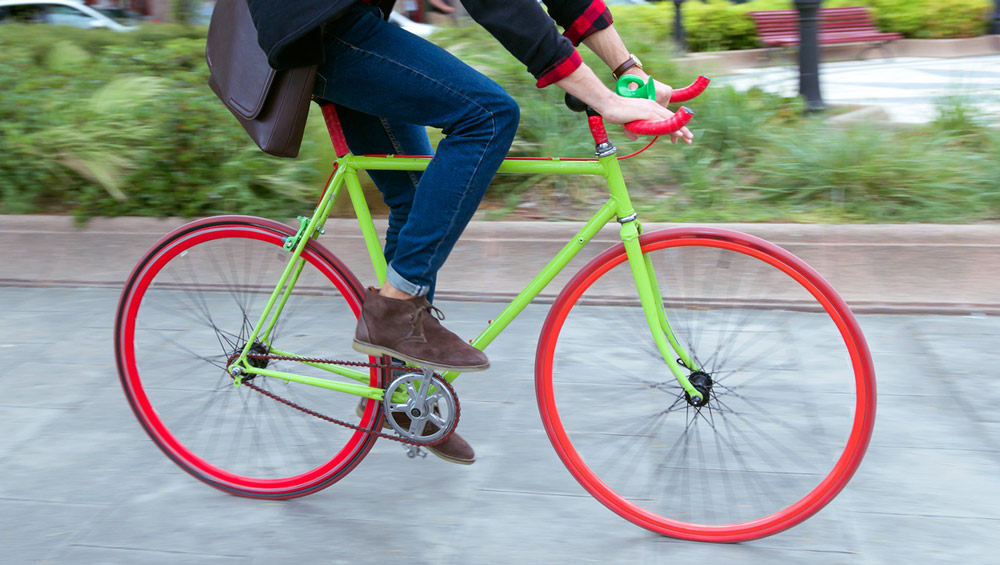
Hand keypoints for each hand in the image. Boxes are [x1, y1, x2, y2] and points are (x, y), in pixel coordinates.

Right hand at [555, 64, 692, 144]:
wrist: (608, 104)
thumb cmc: (616, 111)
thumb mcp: (627, 123)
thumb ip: (632, 129)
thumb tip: (635, 137)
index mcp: (650, 107)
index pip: (666, 116)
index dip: (675, 125)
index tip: (683, 134)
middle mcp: (653, 106)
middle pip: (671, 118)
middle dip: (682, 128)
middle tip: (690, 138)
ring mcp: (650, 109)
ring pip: (669, 120)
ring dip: (680, 129)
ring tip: (688, 137)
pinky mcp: (646, 113)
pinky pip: (662, 122)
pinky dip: (671, 128)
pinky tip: (677, 133)